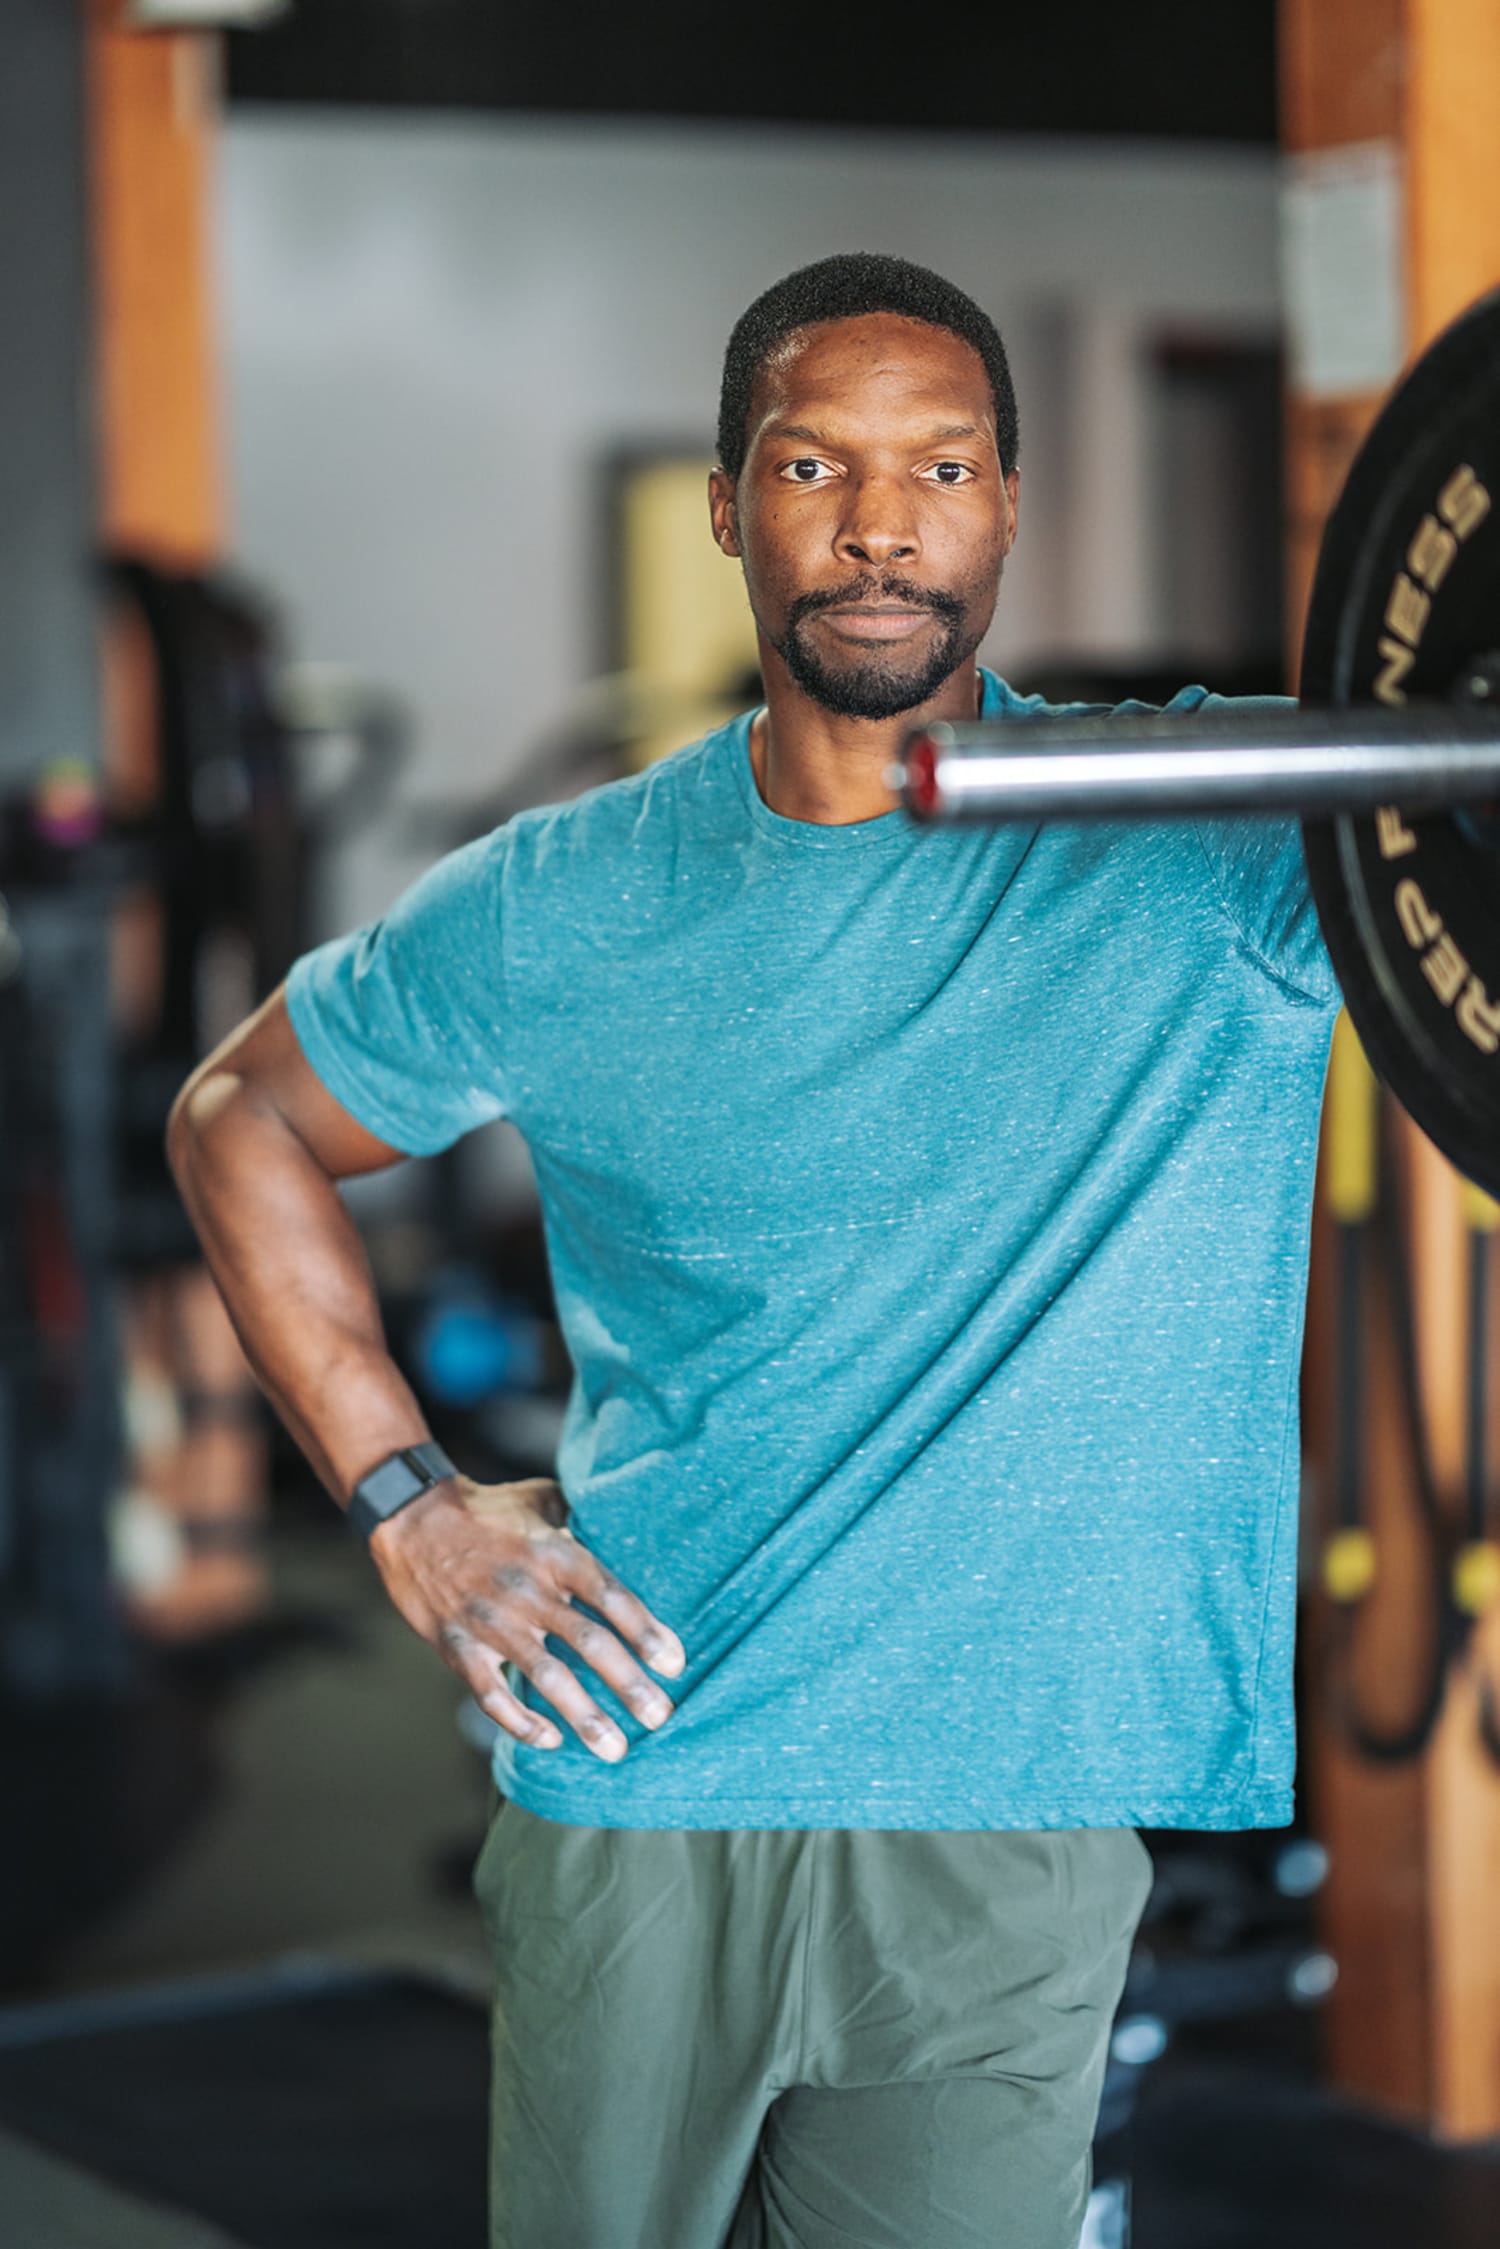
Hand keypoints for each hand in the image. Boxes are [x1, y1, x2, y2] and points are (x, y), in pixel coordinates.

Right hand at [369, 1476, 684, 1761]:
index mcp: (554, 1552)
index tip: (675, 1664)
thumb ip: (581, 1518)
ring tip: (615, 1749)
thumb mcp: (541, 1499)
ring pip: (546, 1677)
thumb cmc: (485, 1509)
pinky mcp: (458, 1647)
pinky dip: (521, 1722)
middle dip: (628, 1684)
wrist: (410, 1518)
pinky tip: (550, 1740)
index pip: (611, 1595)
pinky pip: (492, 1695)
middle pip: (589, 1642)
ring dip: (584, 1716)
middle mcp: (527, 1588)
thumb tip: (625, 1529)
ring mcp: (491, 1621)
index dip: (646, 1631)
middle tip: (660, 1716)